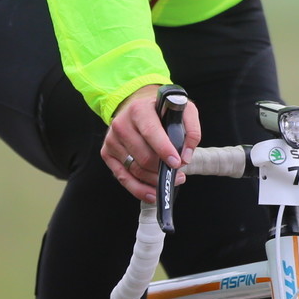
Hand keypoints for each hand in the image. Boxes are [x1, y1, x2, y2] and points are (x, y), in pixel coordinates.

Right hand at [102, 84, 201, 202]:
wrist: (137, 105)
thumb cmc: (161, 110)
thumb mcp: (183, 109)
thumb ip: (191, 130)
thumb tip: (186, 156)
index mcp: (138, 110)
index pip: (150, 132)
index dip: (164, 149)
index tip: (177, 163)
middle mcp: (121, 124)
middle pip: (143, 156)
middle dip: (163, 169)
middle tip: (178, 172)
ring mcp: (112, 140)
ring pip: (135, 170)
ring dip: (155, 180)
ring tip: (169, 179)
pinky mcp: (107, 153)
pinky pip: (123, 178)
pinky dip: (139, 189)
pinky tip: (152, 193)